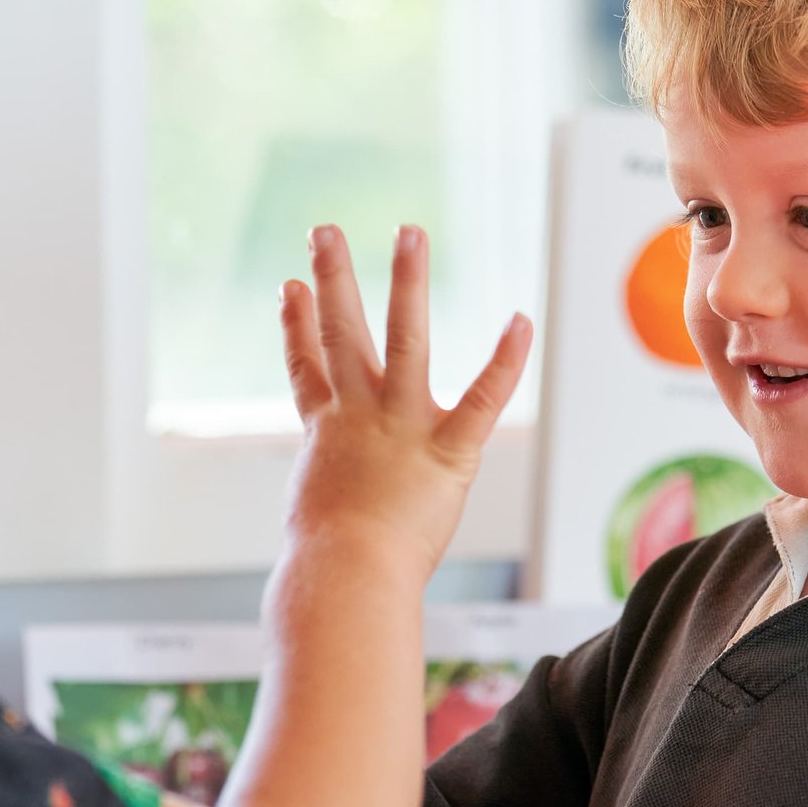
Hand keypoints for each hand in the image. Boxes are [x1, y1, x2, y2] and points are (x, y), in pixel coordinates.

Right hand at [280, 225, 531, 580]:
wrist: (344, 575)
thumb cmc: (325, 569)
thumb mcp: (314, 527)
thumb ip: (325, 512)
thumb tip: (317, 549)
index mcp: (325, 433)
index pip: (307, 369)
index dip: (296, 326)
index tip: (289, 286)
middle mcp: (359, 415)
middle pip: (341, 333)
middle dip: (332, 278)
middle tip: (325, 231)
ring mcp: (402, 426)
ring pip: (404, 339)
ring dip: (407, 282)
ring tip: (409, 233)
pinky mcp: (448, 450)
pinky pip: (482, 398)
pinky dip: (505, 360)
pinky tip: (518, 320)